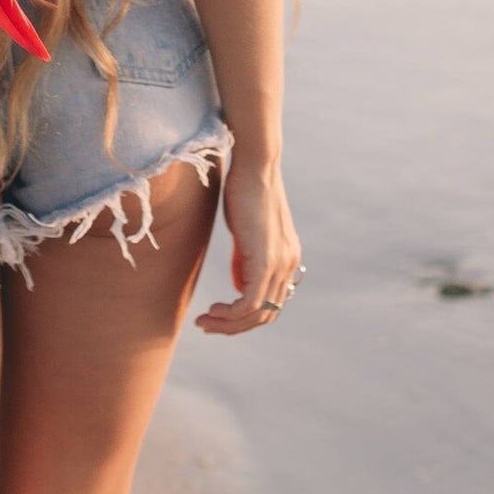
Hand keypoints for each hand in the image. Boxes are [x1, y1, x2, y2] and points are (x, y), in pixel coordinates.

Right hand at [195, 156, 301, 336]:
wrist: (256, 165)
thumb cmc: (245, 190)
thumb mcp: (245, 231)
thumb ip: (245, 259)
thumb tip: (239, 286)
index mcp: (287, 258)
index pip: (271, 302)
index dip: (245, 316)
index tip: (217, 315)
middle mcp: (289, 265)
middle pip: (266, 315)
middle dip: (234, 327)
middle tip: (207, 324)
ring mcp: (281, 264)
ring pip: (258, 313)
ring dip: (229, 324)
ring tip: (205, 321)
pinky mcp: (267, 260)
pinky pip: (250, 303)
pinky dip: (230, 314)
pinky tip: (213, 310)